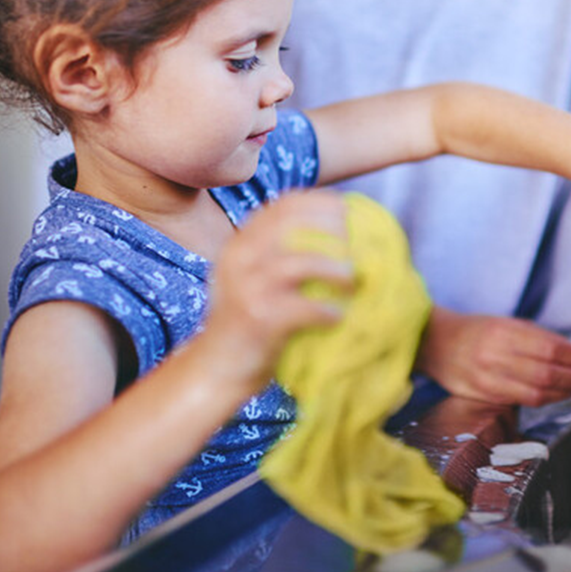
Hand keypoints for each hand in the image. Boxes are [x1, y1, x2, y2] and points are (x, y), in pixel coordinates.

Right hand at [202, 190, 354, 388]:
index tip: (346, 212)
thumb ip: (277, 252)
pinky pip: (304, 306)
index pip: (283, 205)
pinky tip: (337, 316)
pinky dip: (327, 310)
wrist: (216, 368)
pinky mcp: (259, 319)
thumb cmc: (246, 321)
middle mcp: (240, 258)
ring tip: (350, 280)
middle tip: (354, 246)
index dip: (320, 203)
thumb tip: (336, 232)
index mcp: (241, 244)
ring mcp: (247, 288)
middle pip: (294, 225)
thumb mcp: (251, 276)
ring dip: (335, 269)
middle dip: (332, 230)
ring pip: (302, 263)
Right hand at [414, 307, 570, 406]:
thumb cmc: (474, 330)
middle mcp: (495, 356)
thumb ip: (536, 337)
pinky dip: (546, 399)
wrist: (434, 342)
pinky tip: (557, 394)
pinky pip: (522, 401)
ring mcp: (488, 379)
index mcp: (503, 331)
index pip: (550, 347)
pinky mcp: (484, 396)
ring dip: (565, 391)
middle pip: (547, 373)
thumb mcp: (505, 322)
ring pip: (537, 393)